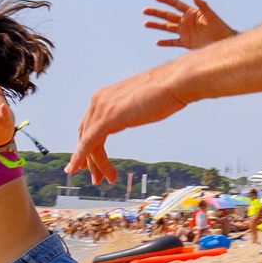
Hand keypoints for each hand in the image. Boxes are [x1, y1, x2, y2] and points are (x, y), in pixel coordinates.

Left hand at [70, 65, 183, 181]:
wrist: (177, 82)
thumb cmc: (167, 91)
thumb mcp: (142, 102)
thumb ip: (131, 109)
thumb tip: (134, 114)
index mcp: (105, 95)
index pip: (89, 124)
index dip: (86, 145)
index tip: (90, 162)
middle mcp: (99, 100)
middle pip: (84, 134)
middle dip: (87, 158)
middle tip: (95, 177)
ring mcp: (102, 107)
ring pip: (88, 142)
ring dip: (94, 164)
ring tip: (102, 180)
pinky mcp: (108, 117)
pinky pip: (90, 142)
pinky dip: (85, 157)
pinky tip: (91, 171)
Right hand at [141, 0, 237, 51]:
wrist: (224, 42)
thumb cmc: (220, 27)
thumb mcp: (211, 16)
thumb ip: (202, 6)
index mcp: (191, 13)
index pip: (176, 5)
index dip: (166, 1)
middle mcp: (186, 22)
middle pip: (168, 16)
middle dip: (156, 13)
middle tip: (145, 10)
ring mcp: (185, 32)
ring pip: (167, 28)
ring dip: (156, 26)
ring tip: (145, 24)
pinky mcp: (186, 43)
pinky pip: (173, 42)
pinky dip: (165, 43)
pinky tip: (157, 42)